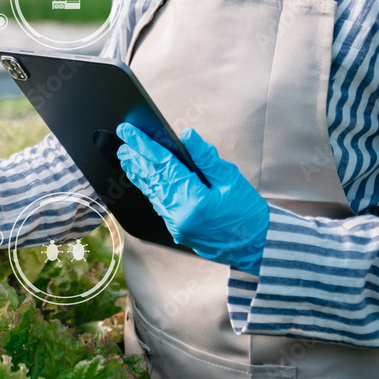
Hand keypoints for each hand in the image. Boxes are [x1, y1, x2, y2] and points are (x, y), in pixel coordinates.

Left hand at [115, 124, 268, 274]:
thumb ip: (206, 157)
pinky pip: (158, 204)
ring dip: (138, 173)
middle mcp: (179, 214)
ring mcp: (176, 224)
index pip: (163, 165)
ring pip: (152, 192)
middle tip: (123, 140)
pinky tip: (143, 178)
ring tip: (127, 157)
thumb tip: (187, 136)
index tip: (129, 131)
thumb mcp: (232, 179)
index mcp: (194, 200)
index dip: (144, 146)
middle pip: (152, 179)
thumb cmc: (248, 213)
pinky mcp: (177, 229)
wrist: (255, 247)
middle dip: (136, 157)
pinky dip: (149, 188)